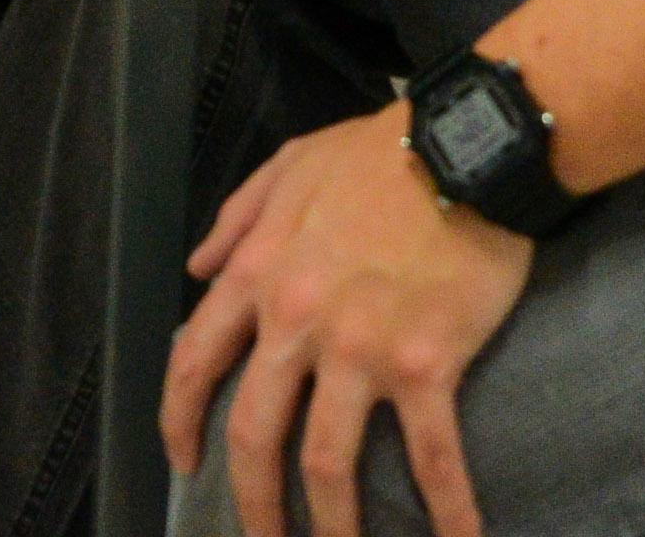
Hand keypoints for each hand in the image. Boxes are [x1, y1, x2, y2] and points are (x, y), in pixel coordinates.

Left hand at [163, 109, 535, 536]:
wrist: (465, 145)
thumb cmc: (378, 153)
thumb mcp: (288, 166)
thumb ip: (236, 219)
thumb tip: (196, 268)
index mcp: (258, 273)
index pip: (195, 361)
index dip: (180, 419)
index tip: (183, 462)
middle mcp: (297, 320)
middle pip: (254, 434)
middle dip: (251, 502)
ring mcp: (360, 348)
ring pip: (326, 463)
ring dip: (330, 525)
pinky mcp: (427, 366)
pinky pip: (431, 457)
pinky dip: (446, 511)